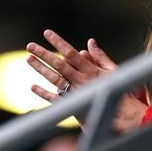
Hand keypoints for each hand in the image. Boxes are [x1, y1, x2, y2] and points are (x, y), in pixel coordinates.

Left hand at [26, 29, 145, 133]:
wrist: (123, 116)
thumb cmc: (119, 91)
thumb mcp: (113, 70)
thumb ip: (99, 56)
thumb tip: (90, 42)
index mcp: (91, 70)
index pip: (71, 53)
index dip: (58, 42)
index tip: (47, 33)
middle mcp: (81, 80)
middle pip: (59, 64)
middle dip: (43, 54)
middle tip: (30, 46)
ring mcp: (75, 93)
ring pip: (54, 78)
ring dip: (41, 69)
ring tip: (28, 59)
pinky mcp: (73, 106)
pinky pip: (55, 99)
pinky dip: (43, 93)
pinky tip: (32, 86)